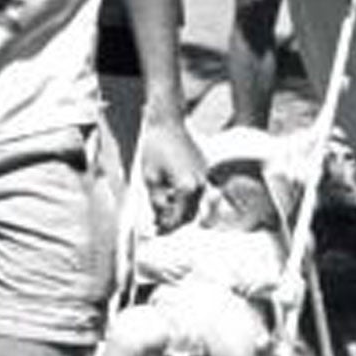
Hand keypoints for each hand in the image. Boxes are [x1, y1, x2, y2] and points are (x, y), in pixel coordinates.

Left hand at [138, 110, 206, 231]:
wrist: (166, 124)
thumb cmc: (155, 147)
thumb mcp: (150, 178)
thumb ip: (157, 201)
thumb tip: (160, 217)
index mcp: (188, 188)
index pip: (180, 217)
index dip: (167, 226)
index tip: (157, 231)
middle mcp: (201, 184)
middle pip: (190, 214)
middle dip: (175, 220)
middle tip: (158, 224)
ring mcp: (205, 177)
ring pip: (195, 203)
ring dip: (180, 209)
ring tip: (162, 208)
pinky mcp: (204, 170)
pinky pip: (197, 191)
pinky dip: (186, 197)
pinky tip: (171, 194)